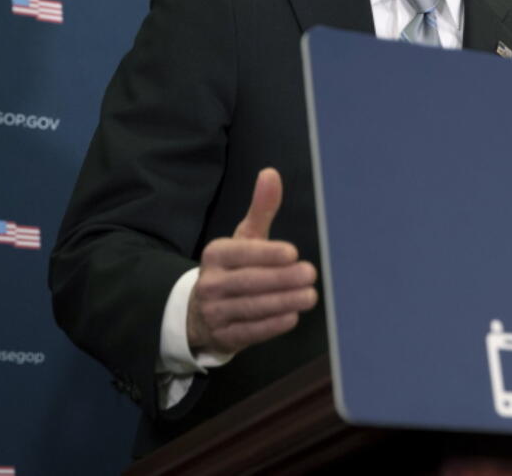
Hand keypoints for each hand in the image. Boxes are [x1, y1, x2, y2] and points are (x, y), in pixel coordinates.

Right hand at [186, 168, 317, 355]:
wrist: (200, 312)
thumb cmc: (233, 268)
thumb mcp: (243, 238)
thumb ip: (260, 209)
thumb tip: (271, 173)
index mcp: (215, 255)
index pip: (241, 253)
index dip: (266, 254)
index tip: (293, 253)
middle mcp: (210, 283)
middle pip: (249, 281)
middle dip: (282, 279)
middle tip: (310, 274)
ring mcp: (214, 312)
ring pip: (251, 307)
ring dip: (282, 302)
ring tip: (309, 295)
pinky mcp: (223, 337)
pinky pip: (249, 332)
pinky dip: (271, 325)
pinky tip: (292, 317)